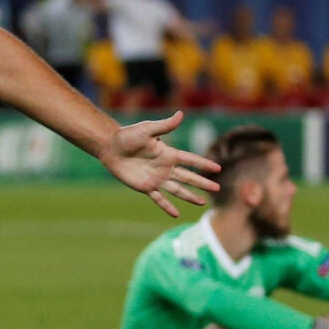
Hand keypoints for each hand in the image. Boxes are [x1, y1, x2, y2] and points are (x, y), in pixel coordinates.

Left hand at [98, 111, 220, 217]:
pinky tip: (176, 214)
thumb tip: (181, 113)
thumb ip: (165, 126)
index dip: (203, 164)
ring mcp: (156, 178)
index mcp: (168, 154)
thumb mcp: (147, 129)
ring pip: (177, 190)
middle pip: (188, 177)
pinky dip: (167, 206)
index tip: (217, 168)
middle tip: (217, 189)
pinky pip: (159, 199)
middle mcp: (165, 167)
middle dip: (202, 183)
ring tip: (202, 203)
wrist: (111, 147)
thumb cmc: (128, 135)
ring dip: (190, 196)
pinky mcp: (145, 187)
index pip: (190, 160)